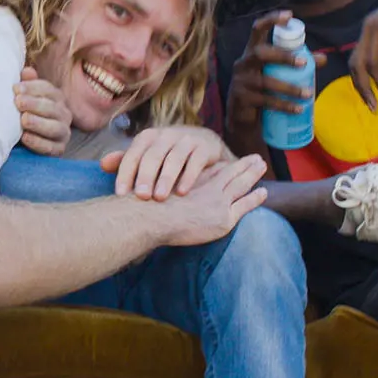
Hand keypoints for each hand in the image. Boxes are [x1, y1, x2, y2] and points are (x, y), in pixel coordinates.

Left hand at [13, 66, 72, 155]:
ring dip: (39, 123)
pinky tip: (25, 137)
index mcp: (56, 98)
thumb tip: (27, 71)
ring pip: (55, 128)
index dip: (32, 88)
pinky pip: (51, 147)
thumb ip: (27, 84)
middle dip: (35, 104)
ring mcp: (63, 133)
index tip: (15, 89)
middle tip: (18, 102)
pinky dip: (38, 143)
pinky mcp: (58, 150)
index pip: (48, 89)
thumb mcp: (24, 97)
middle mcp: (64, 114)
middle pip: (52, 108)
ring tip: (23, 120)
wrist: (23, 138)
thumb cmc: (24, 112)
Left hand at [100, 126, 230, 199]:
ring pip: (174, 158)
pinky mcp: (205, 147)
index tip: (120, 194)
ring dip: (166, 178)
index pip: (133, 154)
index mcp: (147, 137)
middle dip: (145, 176)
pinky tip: (182, 192)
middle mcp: (166, 135)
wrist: (206, 146)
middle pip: (153, 156)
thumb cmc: (168, 155)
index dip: (125, 173)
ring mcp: (187, 139)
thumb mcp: (147, 156)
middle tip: (140, 197)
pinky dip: (189, 177)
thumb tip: (102, 164)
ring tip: (159, 198)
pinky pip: (196, 161)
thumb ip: (126, 161)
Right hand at [149, 154, 268, 246]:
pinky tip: (263, 192)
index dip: (221, 166)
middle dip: (243, 166)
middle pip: (229, 173)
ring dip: (252, 174)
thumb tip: (114, 165)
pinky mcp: (224, 217)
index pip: (210, 172)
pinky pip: (244, 205)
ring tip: (262, 165)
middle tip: (256, 158)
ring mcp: (217, 201)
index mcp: (190, 181)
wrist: (151, 218)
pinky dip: (254, 198)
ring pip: (240, 184)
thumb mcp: (145, 188)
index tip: (229, 162)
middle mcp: (205, 187)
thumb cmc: (142, 208)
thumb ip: (145, 180)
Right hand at [225, 9, 312, 147]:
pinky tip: (298, 109)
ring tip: (308, 94)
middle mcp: (243, 63)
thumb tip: (323, 58)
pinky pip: (264, 101)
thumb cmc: (264, 90)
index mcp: (252, 51)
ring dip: (288, 87)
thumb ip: (299, 64)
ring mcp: (240, 81)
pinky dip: (283, 105)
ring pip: (264, 81)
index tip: (289, 16)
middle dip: (282, 56)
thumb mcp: (279, 74)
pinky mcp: (241, 99)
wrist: (243, 119)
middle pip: (260, 53)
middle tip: (304, 63)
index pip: (257, 29)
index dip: (271, 20)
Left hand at [348, 0, 377, 107]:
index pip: (355, 63)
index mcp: (367, 34)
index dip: (360, 85)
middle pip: (356, 64)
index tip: (369, 103)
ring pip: (370, 59)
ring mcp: (377, 25)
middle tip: (373, 107)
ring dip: (375, 82)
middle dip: (363, 88)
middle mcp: (367, 29)